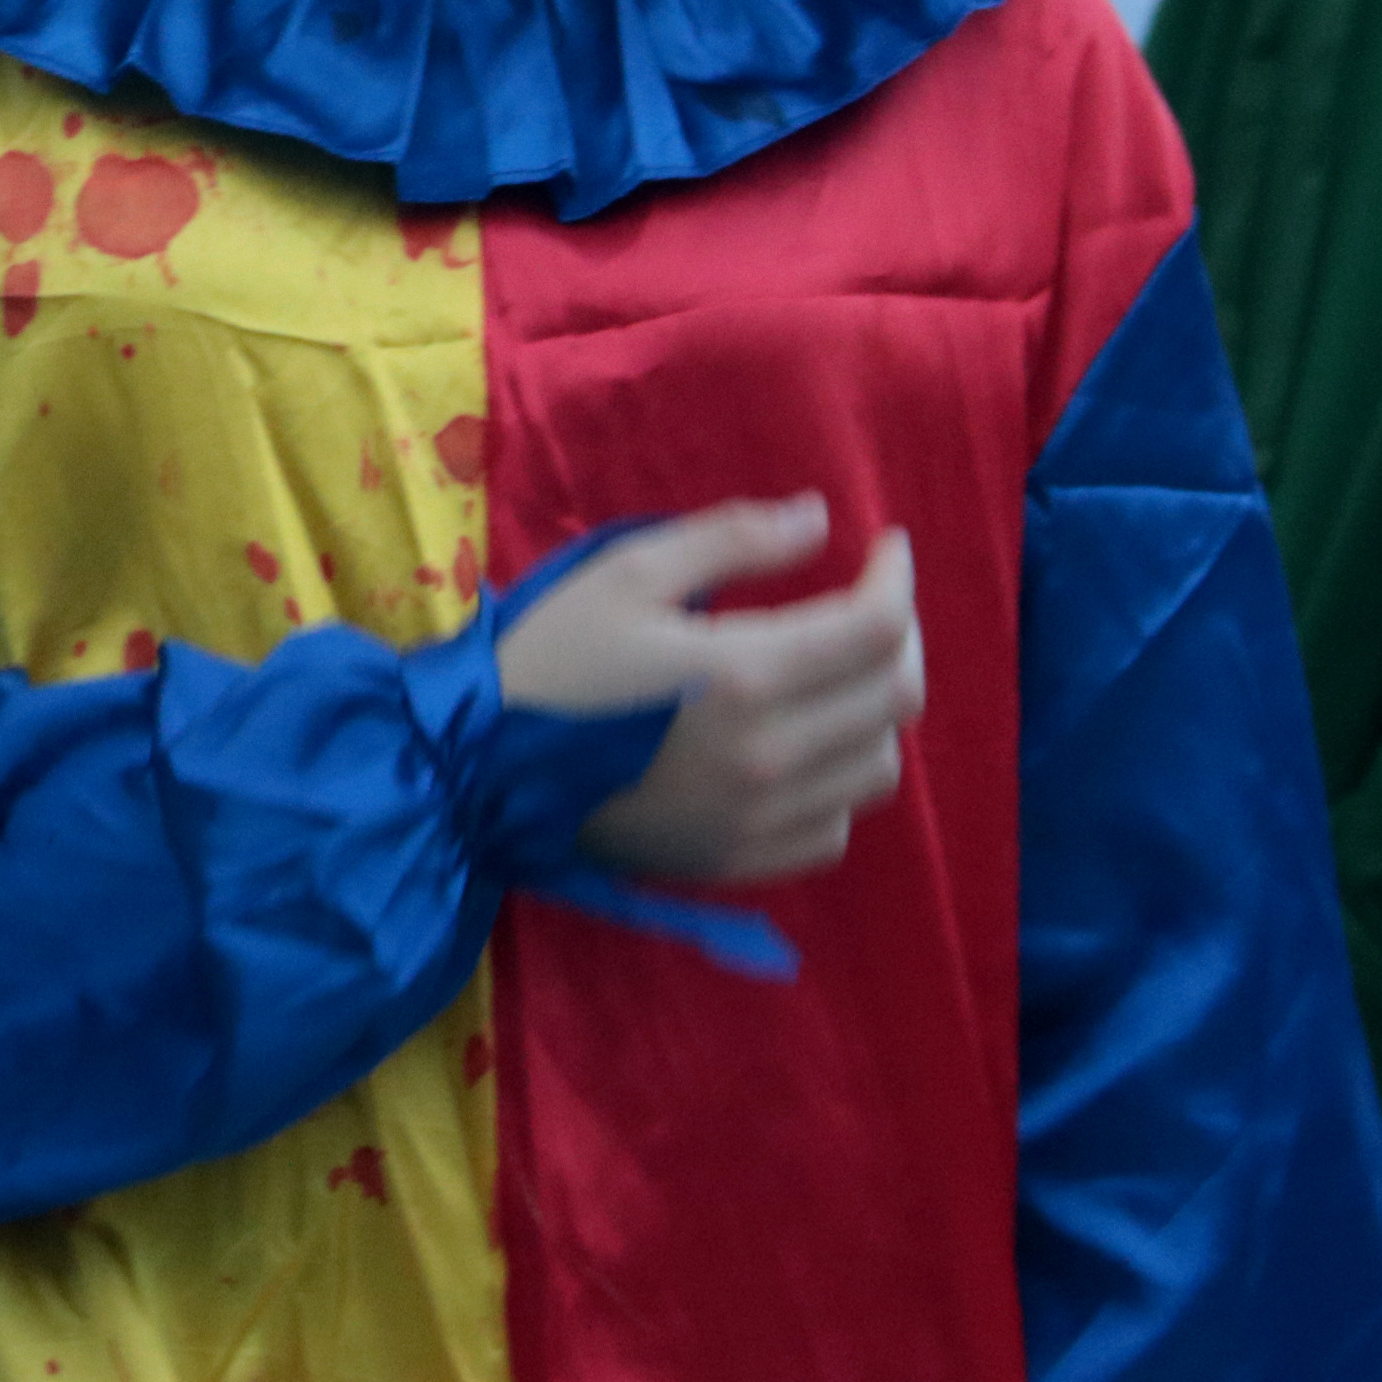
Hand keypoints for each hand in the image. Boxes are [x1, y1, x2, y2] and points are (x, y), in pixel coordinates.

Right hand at [496, 496, 922, 886]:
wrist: (481, 770)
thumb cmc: (550, 658)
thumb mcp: (625, 574)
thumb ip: (730, 539)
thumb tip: (820, 520)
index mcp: (743, 674)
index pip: (875, 627)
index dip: (895, 577)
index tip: (885, 547)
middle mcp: (770, 755)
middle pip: (895, 696)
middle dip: (899, 635)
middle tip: (867, 603)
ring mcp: (759, 819)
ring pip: (878, 766)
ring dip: (874, 712)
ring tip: (837, 676)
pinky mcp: (739, 861)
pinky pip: (834, 828)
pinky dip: (838, 783)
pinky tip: (802, 749)